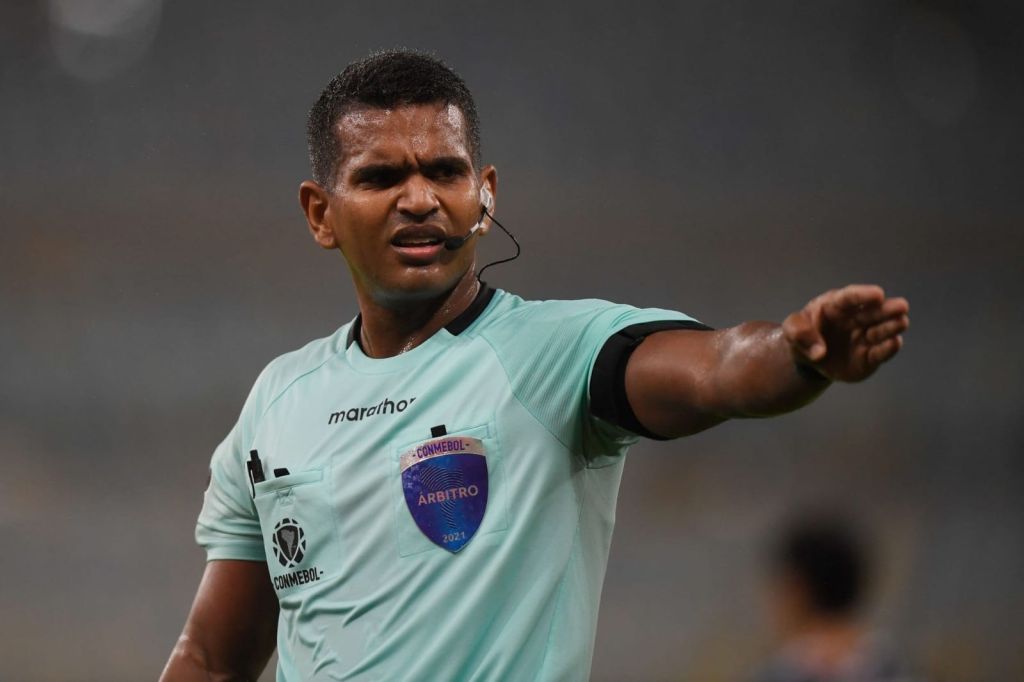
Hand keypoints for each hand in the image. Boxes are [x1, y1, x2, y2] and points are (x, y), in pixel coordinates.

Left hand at [783, 284, 909, 382]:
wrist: (809, 359)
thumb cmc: (802, 335)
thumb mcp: (791, 330)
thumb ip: (798, 334)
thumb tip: (819, 352)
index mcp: (836, 305)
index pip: (850, 297)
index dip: (864, 295)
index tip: (878, 294)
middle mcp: (855, 319)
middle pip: (872, 312)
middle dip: (887, 309)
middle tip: (902, 306)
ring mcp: (864, 337)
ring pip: (881, 331)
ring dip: (891, 327)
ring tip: (901, 322)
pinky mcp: (870, 357)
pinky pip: (880, 352)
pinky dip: (888, 349)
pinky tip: (895, 342)